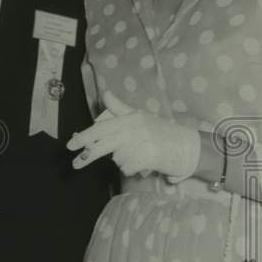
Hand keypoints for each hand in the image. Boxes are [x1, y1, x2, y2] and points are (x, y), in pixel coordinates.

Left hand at [66, 90, 200, 180]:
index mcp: (130, 117)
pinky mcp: (148, 156)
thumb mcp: (140, 117)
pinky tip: (145, 164)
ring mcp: (141, 142)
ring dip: (124, 162)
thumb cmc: (162, 132)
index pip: (102, 126)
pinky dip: (133, 169)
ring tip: (140, 156)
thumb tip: (105, 92)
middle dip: (87, 153)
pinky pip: (128, 168)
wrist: (190, 147)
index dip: (85, 136)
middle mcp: (134, 127)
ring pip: (117, 159)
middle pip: (104, 142)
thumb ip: (120, 108)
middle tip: (74, 164)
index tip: (71, 145)